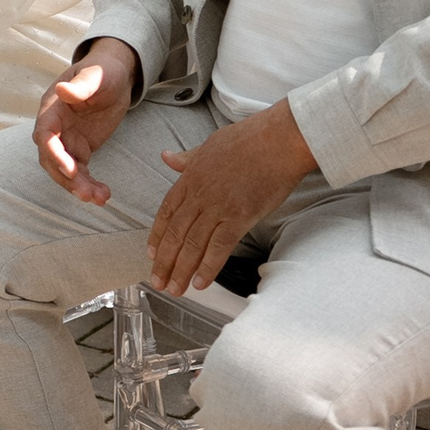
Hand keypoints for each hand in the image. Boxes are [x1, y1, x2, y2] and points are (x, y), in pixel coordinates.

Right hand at [34, 38, 139, 203]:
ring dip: (78, 186)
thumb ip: (80, 86)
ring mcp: (67, 139)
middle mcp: (55, 126)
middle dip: (66, 178)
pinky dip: (89, 184)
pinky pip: (80, 172)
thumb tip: (62, 90)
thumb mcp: (96, 76)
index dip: (54, 153)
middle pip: (50, 158)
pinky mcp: (80, 148)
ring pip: (64, 170)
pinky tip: (103, 194)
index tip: (70, 170)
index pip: (45, 134)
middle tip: (86, 194)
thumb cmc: (103, 71)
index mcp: (53, 107)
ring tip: (99, 199)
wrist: (115, 76)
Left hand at [148, 101, 317, 291]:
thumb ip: (187, 158)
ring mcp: (218, 207)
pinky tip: (200, 283)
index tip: (151, 253)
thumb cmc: (249, 139)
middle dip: (164, 260)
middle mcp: (199, 194)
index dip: (158, 235)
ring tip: (175, 290)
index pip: (167, 212)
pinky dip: (208, 266)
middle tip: (158, 281)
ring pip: (193, 243)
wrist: (278, 140)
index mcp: (190, 177)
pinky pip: (219, 246)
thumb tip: (166, 157)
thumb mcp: (209, 145)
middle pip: (176, 233)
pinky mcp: (240, 217)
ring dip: (181, 269)